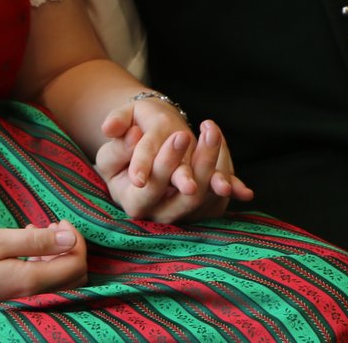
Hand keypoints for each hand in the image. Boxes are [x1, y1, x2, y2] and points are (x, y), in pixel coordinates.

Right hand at [0, 221, 87, 304]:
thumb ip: (37, 241)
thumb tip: (70, 238)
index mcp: (29, 281)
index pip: (76, 265)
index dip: (76, 240)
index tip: (59, 220)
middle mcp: (29, 295)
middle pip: (73, 277)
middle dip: (70, 249)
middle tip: (52, 225)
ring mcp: (18, 298)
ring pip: (57, 280)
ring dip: (54, 254)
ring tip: (34, 229)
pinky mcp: (8, 296)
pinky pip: (37, 281)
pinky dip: (39, 262)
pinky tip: (21, 243)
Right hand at [95, 116, 254, 222]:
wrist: (141, 157)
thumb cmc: (124, 151)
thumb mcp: (111, 147)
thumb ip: (117, 142)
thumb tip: (132, 135)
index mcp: (133, 201)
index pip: (152, 185)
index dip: (166, 163)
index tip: (179, 135)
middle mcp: (159, 214)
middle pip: (187, 196)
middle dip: (200, 162)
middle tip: (209, 133)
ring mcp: (183, 214)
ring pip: (207, 198)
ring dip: (215, 165)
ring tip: (212, 133)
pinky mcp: (202, 210)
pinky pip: (220, 199)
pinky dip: (231, 182)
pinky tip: (236, 169)